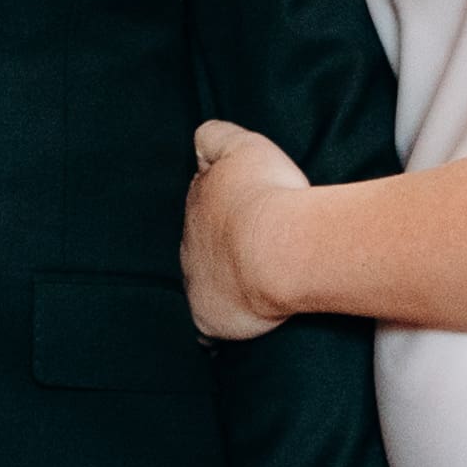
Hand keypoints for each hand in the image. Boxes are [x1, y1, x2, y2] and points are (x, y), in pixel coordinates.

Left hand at [182, 123, 311, 340]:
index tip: (243, 212)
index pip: (204, 205)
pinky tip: (225, 329)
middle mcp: (190, 245)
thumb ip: (216, 137)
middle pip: (202, 245)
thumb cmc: (266, 196)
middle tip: (255, 250)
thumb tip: (200, 143)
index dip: (224, 208)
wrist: (276, 249)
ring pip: (203, 282)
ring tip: (248, 287)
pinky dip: (217, 323)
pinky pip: (207, 326)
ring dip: (222, 283)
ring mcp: (196, 283)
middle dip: (222, 247)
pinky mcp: (208, 317)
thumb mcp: (241, 146)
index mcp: (197, 206)